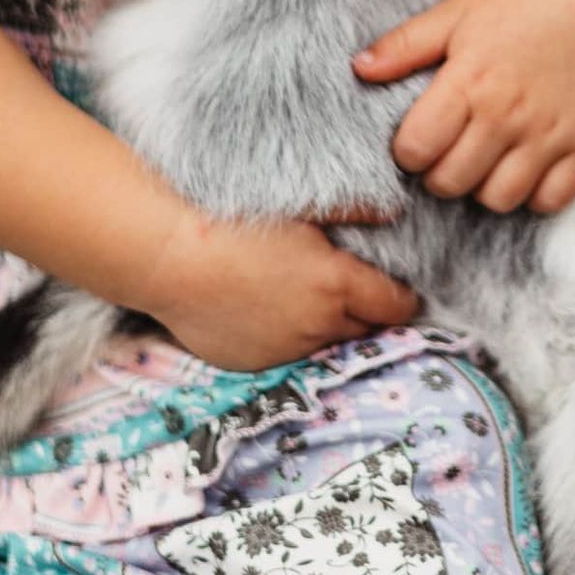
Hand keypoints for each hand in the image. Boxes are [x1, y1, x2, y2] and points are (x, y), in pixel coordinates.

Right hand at [142, 205, 417, 371]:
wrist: (172, 257)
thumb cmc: (237, 222)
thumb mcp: (304, 210)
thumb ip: (354, 213)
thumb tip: (391, 212)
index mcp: (338, 286)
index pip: (397, 307)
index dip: (402, 298)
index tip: (400, 291)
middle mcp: (318, 326)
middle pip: (366, 330)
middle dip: (369, 314)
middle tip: (359, 293)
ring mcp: (285, 351)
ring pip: (327, 345)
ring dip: (328, 328)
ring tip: (312, 301)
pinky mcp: (254, 364)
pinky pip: (287, 355)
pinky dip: (290, 339)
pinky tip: (273, 312)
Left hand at [352, 0, 574, 213]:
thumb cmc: (516, 4)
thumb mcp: (455, 14)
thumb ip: (405, 45)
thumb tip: (359, 69)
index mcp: (469, 81)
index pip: (417, 149)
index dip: (408, 151)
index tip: (420, 137)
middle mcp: (508, 113)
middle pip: (452, 182)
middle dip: (440, 173)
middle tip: (451, 150)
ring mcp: (550, 133)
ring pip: (499, 200)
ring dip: (485, 187)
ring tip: (488, 159)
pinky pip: (550, 201)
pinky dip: (534, 194)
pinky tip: (527, 166)